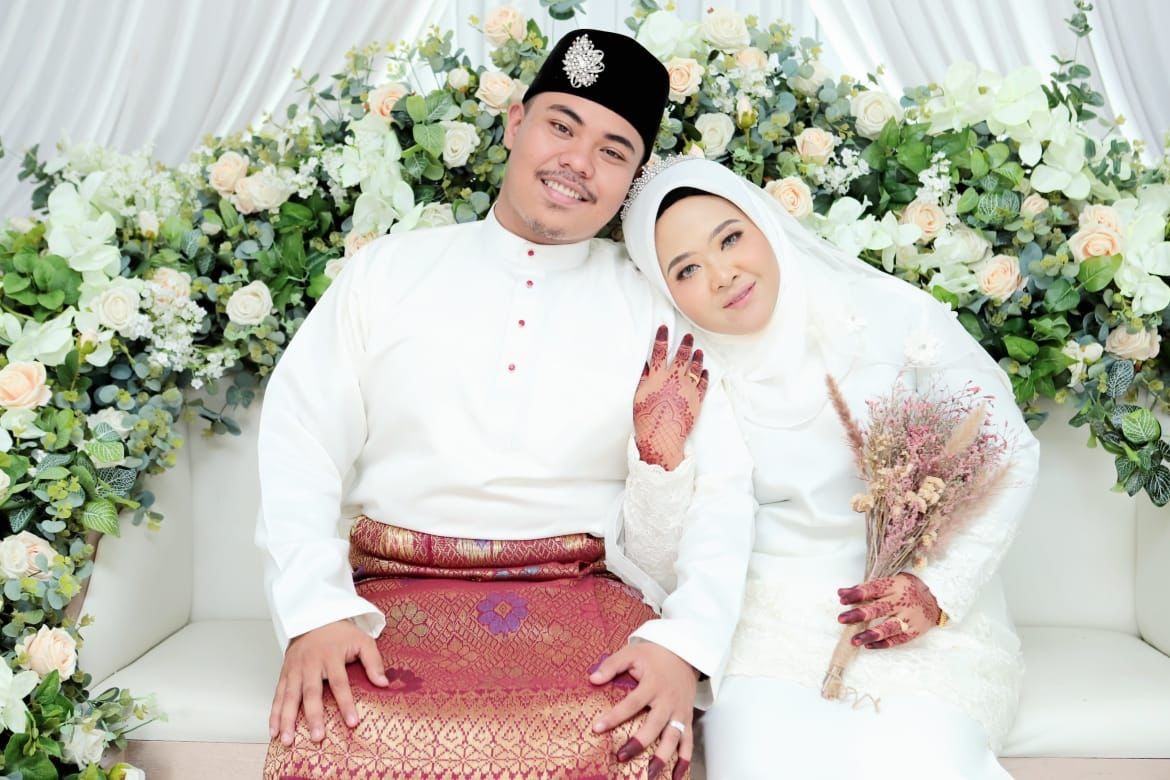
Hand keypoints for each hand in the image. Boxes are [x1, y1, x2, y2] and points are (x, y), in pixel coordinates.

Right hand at [269, 619, 388, 744]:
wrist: (313, 617)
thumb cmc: (339, 633)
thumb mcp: (362, 640)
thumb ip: (373, 661)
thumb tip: (383, 683)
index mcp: (331, 656)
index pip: (340, 683)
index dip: (346, 703)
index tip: (352, 722)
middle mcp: (310, 664)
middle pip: (311, 692)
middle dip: (313, 716)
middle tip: (317, 737)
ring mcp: (295, 669)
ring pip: (290, 697)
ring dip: (287, 720)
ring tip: (287, 740)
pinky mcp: (284, 673)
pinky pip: (278, 695)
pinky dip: (274, 713)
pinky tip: (273, 731)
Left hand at [589, 642, 697, 777]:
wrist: (684, 655)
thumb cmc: (654, 656)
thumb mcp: (632, 653)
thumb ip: (612, 665)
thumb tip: (593, 679)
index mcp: (653, 684)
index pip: (631, 703)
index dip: (615, 716)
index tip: (597, 728)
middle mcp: (668, 700)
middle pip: (654, 724)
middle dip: (639, 743)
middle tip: (621, 756)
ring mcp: (680, 711)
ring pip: (674, 737)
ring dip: (662, 757)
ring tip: (649, 774)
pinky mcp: (687, 719)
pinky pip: (688, 741)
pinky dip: (685, 760)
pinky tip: (676, 776)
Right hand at [634, 324, 708, 470]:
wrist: (662, 436)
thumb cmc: (646, 417)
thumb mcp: (639, 396)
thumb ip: (644, 379)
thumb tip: (646, 366)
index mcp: (657, 377)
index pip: (658, 352)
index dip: (661, 338)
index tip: (664, 328)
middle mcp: (673, 379)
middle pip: (680, 356)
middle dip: (685, 343)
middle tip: (688, 335)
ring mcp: (687, 388)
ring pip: (694, 367)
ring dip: (696, 357)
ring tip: (698, 351)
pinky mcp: (697, 399)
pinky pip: (703, 383)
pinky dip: (704, 375)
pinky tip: (705, 370)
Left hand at [837, 573, 941, 648]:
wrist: (937, 599)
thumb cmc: (907, 589)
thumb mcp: (890, 582)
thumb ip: (865, 588)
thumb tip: (841, 592)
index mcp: (895, 586)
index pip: (873, 589)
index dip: (857, 594)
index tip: (842, 600)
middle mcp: (902, 602)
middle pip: (879, 608)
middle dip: (859, 614)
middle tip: (842, 619)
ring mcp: (909, 618)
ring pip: (889, 627)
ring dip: (870, 634)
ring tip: (854, 640)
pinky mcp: (914, 631)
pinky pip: (897, 640)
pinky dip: (883, 643)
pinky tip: (868, 646)